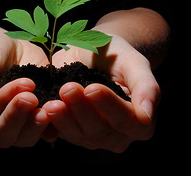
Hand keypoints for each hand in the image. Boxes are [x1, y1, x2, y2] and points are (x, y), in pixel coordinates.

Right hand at [0, 29, 50, 147]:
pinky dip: (53, 125)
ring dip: (36, 124)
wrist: (5, 47)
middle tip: (31, 96)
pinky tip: (60, 111)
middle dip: (17, 115)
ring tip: (48, 106)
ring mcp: (13, 130)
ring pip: (23, 138)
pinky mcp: (33, 124)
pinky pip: (44, 132)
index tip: (18, 85)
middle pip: (2, 135)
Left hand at [42, 36, 159, 151]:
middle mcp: (117, 135)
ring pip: (79, 135)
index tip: (93, 88)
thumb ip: (146, 86)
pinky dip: (51, 122)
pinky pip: (61, 133)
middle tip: (67, 88)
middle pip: (101, 131)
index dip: (110, 106)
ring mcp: (93, 137)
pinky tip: (43, 108)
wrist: (93, 53)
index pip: (128, 121)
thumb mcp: (134, 62)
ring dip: (64, 118)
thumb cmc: (117, 55)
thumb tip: (147, 116)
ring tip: (51, 101)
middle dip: (82, 110)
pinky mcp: (71, 132)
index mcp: (139, 121)